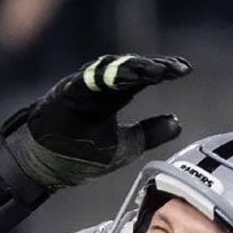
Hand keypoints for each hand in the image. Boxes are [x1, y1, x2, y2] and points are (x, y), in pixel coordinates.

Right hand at [5, 54, 190, 190]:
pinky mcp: (68, 91)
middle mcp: (100, 87)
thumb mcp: (126, 145)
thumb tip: (177, 123)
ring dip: (136, 68)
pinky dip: (110, 76)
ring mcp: (83, 86)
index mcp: (113, 96)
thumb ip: (150, 133)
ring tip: (159, 70)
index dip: (163, 71)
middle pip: (131, 69)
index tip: (185, 70)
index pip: (141, 78)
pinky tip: (132, 75)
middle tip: (178, 68)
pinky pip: (91, 80)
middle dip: (155, 67)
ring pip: (113, 69)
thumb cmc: (82, 155)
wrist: (47, 164)